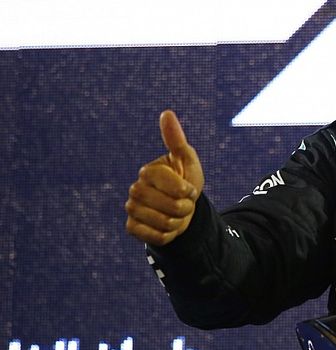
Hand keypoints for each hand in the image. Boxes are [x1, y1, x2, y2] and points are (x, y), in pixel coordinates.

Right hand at [125, 110, 203, 246]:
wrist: (180, 208)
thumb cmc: (184, 181)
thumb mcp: (187, 161)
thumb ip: (176, 139)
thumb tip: (166, 113)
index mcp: (148, 171)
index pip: (174, 187)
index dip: (188, 191)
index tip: (189, 189)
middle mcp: (135, 189)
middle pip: (171, 207)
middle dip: (186, 208)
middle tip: (183, 203)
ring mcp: (131, 209)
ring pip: (165, 223)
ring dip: (178, 222)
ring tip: (176, 214)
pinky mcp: (132, 228)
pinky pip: (158, 237)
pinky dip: (169, 235)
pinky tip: (166, 226)